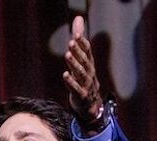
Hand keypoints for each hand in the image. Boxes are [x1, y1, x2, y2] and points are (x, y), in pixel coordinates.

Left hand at [62, 16, 104, 131]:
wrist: (90, 107)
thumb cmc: (84, 81)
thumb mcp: (82, 61)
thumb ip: (79, 40)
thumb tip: (78, 18)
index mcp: (89, 65)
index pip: (88, 52)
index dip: (83, 43)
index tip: (77, 34)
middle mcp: (90, 74)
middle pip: (85, 61)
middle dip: (79, 52)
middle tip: (71, 42)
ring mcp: (87, 86)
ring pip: (81, 74)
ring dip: (74, 64)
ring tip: (67, 55)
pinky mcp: (82, 97)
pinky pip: (77, 89)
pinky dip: (72, 82)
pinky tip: (65, 75)